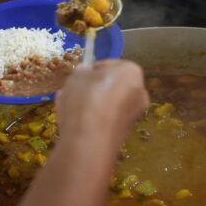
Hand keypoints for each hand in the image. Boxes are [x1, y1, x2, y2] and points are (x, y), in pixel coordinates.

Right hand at [8, 60, 148, 205]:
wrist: (89, 141)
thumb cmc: (85, 98)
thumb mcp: (77, 75)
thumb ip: (82, 71)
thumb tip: (85, 73)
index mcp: (132, 72)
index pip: (109, 65)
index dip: (91, 70)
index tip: (78, 77)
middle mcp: (139, 93)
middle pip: (110, 86)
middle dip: (90, 89)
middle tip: (71, 92)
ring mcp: (133, 115)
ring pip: (106, 104)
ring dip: (88, 104)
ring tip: (66, 107)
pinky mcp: (123, 133)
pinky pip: (105, 120)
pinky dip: (92, 119)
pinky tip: (72, 123)